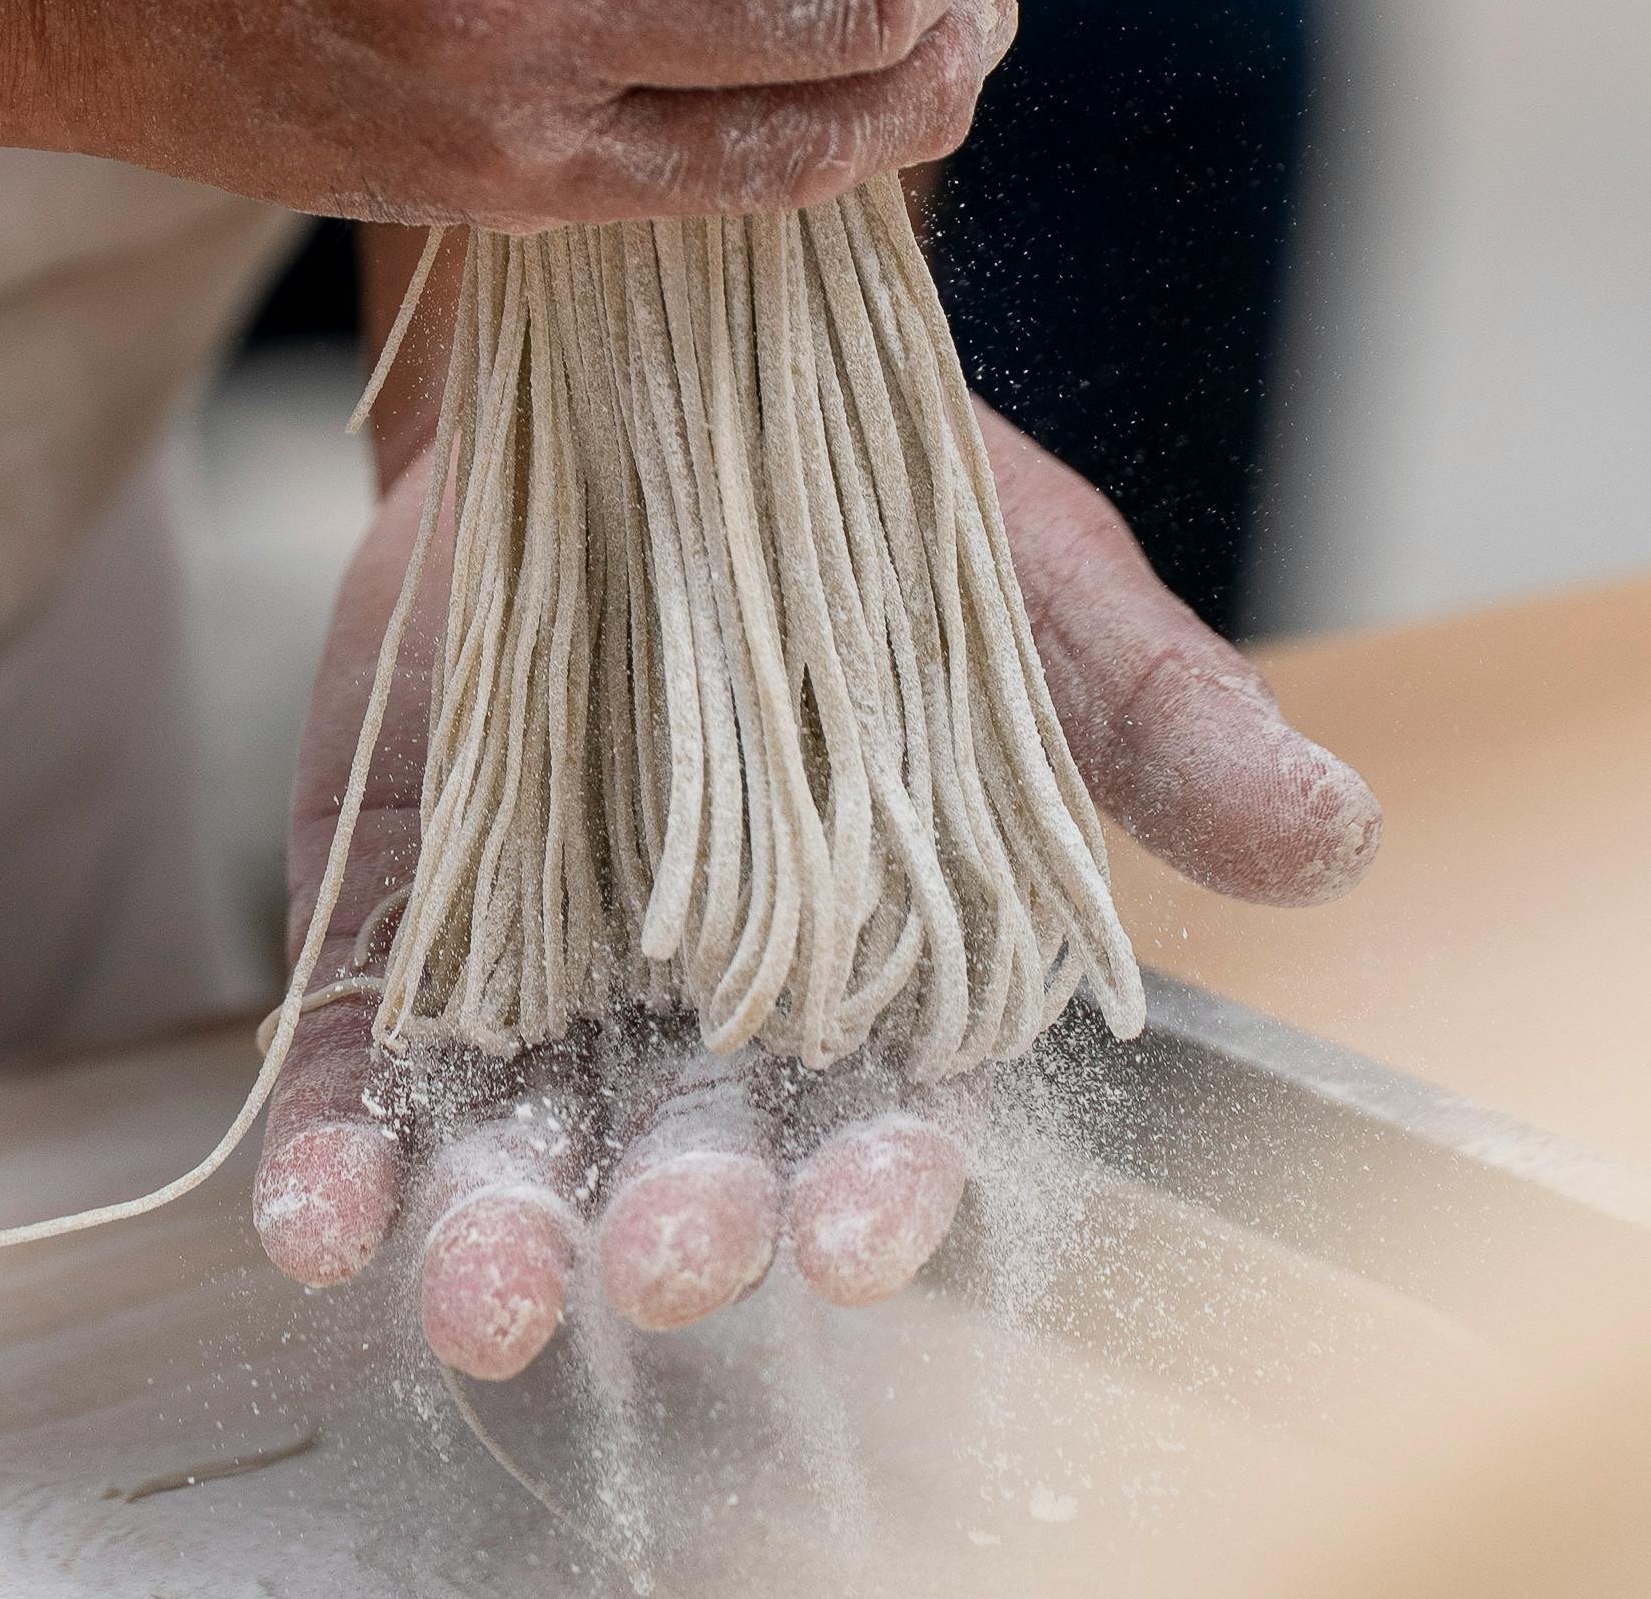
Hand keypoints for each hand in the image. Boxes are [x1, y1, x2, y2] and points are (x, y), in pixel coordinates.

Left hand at [252, 408, 1380, 1370]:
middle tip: (661, 1263)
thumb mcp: (1036, 585)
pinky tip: (316, 1222)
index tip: (861, 1237)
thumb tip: (1335, 835)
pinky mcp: (402, 895)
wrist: (642, 354)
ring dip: (496, 1228)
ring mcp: (538, 955)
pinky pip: (363, 1042)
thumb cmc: (872, 494)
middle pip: (696, 1145)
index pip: (891, 1109)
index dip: (878, 1178)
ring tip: (481, 1295)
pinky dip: (336, 1141)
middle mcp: (709, 998)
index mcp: (884, 968)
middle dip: (679, 1217)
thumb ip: (1161, 722)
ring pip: (520, 1133)